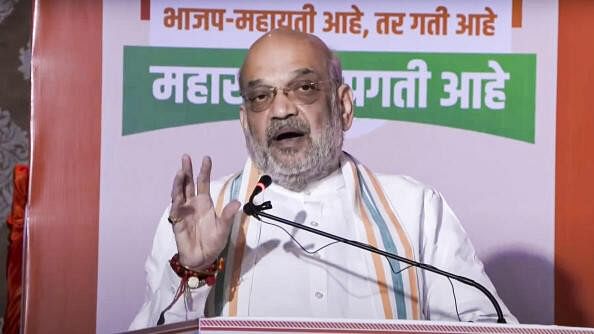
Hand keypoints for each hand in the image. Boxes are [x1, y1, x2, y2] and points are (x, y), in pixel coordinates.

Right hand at [169, 154, 239, 269]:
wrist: (202, 258)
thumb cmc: (214, 242)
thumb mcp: (224, 228)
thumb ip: (228, 215)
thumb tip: (238, 202)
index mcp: (204, 203)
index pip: (203, 182)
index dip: (204, 170)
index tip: (206, 158)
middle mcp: (193, 204)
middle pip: (188, 184)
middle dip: (187, 170)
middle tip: (186, 157)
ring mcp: (183, 211)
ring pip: (179, 193)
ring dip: (179, 183)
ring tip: (181, 172)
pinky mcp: (177, 221)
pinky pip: (175, 209)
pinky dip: (176, 200)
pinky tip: (177, 193)